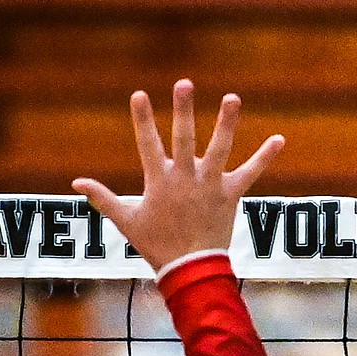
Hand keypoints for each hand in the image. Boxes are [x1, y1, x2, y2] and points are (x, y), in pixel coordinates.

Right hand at [73, 80, 283, 272]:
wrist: (190, 271)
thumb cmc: (157, 246)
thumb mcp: (127, 221)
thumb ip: (104, 198)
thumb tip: (76, 182)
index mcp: (159, 182)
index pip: (148, 144)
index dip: (143, 120)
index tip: (139, 95)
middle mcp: (186, 179)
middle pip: (185, 139)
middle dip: (183, 111)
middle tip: (184, 84)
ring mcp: (210, 186)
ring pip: (219, 149)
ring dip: (226, 123)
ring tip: (232, 98)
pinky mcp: (230, 196)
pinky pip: (250, 173)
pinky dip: (265, 157)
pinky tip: (280, 139)